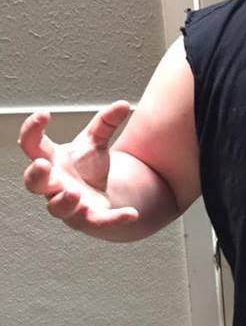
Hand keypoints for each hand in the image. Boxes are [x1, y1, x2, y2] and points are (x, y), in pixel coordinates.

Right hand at [19, 102, 139, 234]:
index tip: (43, 114)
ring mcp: (69, 205)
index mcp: (52, 161)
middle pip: (34, 183)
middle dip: (36, 175)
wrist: (100, 193)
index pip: (32, 146)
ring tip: (75, 192)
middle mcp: (54, 185)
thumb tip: (123, 104)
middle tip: (43, 165)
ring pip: (58, 208)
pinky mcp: (90, 219)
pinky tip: (132, 214)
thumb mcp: (95, 142)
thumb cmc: (87, 166)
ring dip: (64, 201)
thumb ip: (106, 123)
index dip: (32, 130)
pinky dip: (115, 219)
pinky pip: (99, 222)